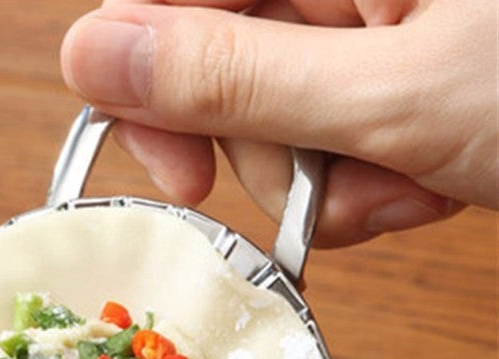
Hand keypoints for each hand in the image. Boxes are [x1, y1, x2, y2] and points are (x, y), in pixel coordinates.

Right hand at [60, 1, 497, 245]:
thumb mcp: (389, 95)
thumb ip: (229, 78)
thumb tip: (91, 56)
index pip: (165, 0)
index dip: (150, 93)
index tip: (182, 177)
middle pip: (219, 70)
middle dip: (272, 151)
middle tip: (342, 178)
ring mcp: (366, 19)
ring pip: (274, 117)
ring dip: (331, 177)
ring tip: (415, 178)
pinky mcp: (390, 65)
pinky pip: (329, 135)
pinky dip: (368, 180)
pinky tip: (429, 179)